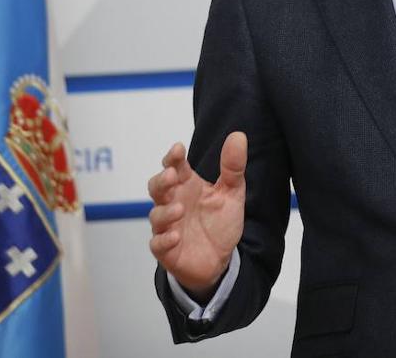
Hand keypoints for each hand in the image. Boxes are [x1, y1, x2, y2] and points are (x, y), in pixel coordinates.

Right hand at [148, 132, 246, 295]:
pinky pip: (158, 244)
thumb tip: (238, 135)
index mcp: (187, 186)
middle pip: (157, 187)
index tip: (178, 148)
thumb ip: (233, 166)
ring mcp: (168, 226)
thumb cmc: (220, 222)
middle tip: (171, 175)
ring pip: (156, 215)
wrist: (221, 259)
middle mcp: (173, 202)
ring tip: (180, 208)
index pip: (174, 166)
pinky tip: (176, 236)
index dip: (173, 157)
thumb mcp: (232, 192)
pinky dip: (165, 240)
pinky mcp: (166, 250)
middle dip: (161, 180)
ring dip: (165, 212)